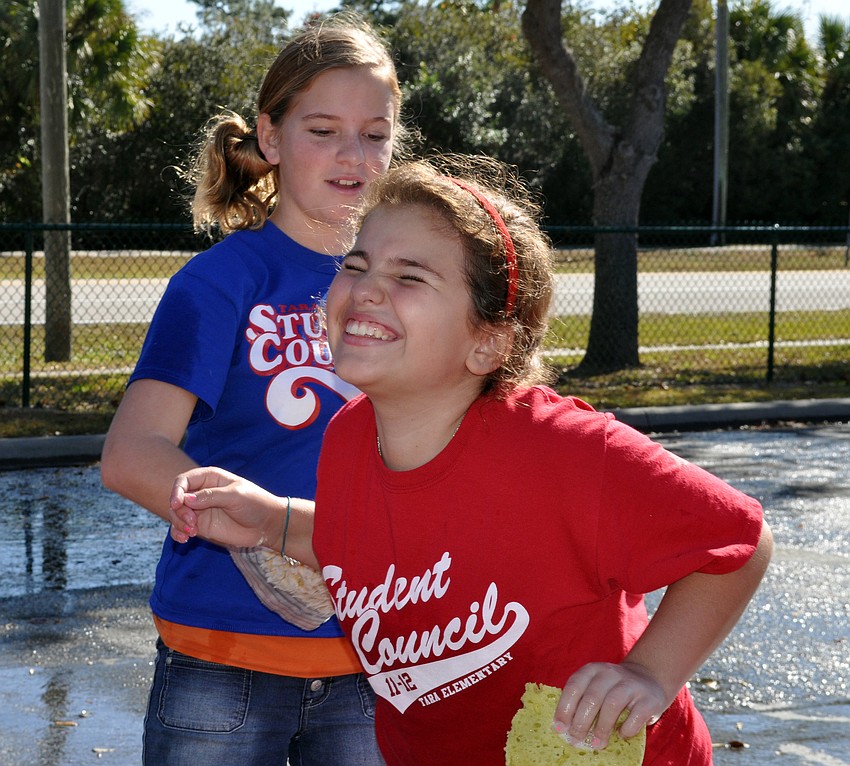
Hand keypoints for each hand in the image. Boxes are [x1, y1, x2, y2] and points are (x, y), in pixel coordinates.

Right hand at [168, 466, 282, 550]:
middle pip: (177, 498)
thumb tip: (186, 499)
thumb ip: (211, 496)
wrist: (267, 525)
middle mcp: (202, 492)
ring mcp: (201, 510)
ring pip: (177, 514)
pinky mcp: (202, 525)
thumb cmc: (256, 504)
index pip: (184, 480)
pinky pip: (182, 528)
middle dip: (179, 511)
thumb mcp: (236, 496)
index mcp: (210, 478)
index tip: (177, 505)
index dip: (176, 491)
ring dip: (178, 524)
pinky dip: (178, 533)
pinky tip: (184, 539)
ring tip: (192, 533)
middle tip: (192, 523)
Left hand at [552, 661, 664, 750]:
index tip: (560, 728)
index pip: (574, 687)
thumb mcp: (596, 687)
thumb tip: (564, 729)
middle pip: (591, 698)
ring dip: (602, 727)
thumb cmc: (614, 690)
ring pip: (612, 704)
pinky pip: (636, 715)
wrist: (648, 679)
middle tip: (577, 739)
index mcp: (592, 670)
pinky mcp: (648, 698)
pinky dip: (626, 728)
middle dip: (581, 722)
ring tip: (597, 743)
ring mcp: (631, 684)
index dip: (564, 709)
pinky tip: (621, 735)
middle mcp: (610, 673)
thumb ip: (582, 701)